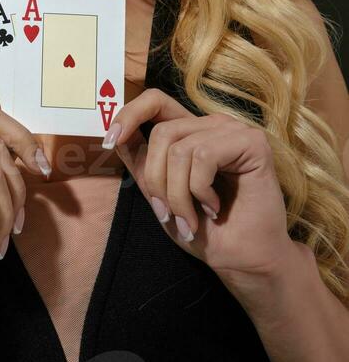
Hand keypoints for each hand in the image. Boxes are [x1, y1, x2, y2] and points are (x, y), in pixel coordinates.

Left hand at [103, 87, 295, 282]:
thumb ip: (142, 163)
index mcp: (191, 132)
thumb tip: (114, 136)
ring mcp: (233, 130)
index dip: (129, 113)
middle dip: (156, 180)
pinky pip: (204, 156)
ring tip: (190, 219)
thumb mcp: (160, 194)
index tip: (109, 141)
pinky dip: (200, 190)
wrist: (242, 260)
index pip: (155, 101)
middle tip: (167, 214)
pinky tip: (213, 208)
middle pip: (162, 132)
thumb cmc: (205, 230)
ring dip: (178, 194)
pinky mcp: (252, 142)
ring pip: (180, 149)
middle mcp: (211, 125)